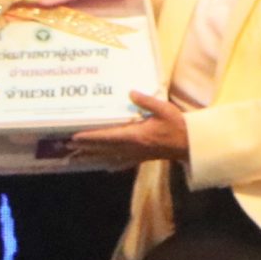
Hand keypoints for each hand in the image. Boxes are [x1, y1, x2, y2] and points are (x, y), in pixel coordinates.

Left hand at [71, 91, 191, 164]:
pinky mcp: (143, 157)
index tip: (75, 138)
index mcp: (135, 136)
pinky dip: (114, 164)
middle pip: (104, 148)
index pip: (107, 137)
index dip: (90, 137)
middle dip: (86, 147)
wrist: (191, 144)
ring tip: (79, 156)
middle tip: (68, 146)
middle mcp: (132, 147)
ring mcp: (137, 154)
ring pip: (111, 155)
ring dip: (94, 155)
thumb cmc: (178, 126)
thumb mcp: (164, 109)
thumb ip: (146, 101)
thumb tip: (130, 92)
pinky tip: (108, 167)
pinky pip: (124, 162)